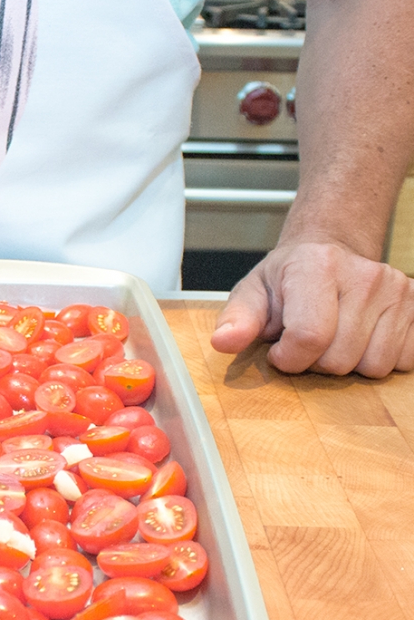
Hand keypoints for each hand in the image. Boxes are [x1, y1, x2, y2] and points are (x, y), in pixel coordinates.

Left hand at [210, 240, 413, 377]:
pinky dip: (379, 358)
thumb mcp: (252, 294)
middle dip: (316, 363)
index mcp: (317, 268)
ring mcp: (397, 290)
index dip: (290, 358)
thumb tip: (223, 342)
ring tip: (334, 338)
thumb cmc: (286, 280)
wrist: (329, 253)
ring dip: (349, 363)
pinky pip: (406, 360)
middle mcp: (364, 276)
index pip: (310, 337)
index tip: (280, 352)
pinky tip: (361, 339)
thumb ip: (237, 320)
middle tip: (307, 341)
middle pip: (340, 359)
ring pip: (375, 365)